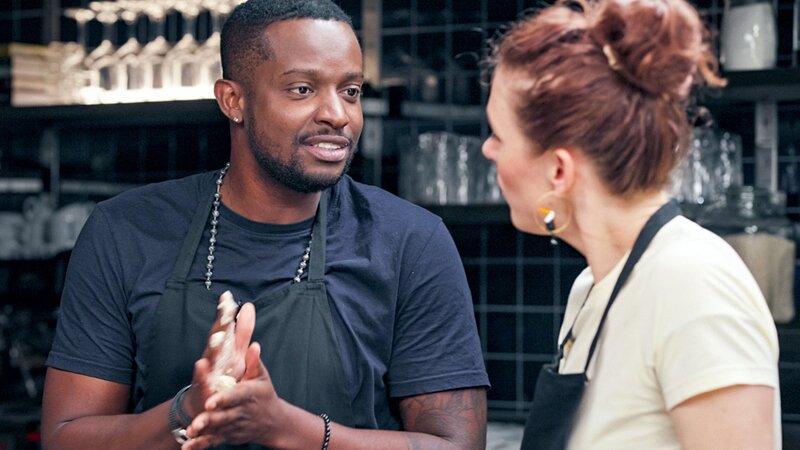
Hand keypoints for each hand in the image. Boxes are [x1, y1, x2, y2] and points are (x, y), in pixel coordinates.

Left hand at [181, 342, 288, 448]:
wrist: (274, 423)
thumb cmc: (265, 394)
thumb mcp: (262, 377)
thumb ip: (254, 362)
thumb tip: (254, 344)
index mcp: (249, 395)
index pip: (236, 396)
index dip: (223, 399)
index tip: (210, 402)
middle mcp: (242, 412)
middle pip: (224, 416)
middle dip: (210, 419)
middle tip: (196, 421)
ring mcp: (235, 426)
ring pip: (217, 429)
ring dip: (203, 432)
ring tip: (190, 431)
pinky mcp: (229, 436)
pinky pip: (214, 441)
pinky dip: (200, 445)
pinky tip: (187, 447)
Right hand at [183, 293, 255, 418]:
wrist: (205, 404)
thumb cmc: (223, 374)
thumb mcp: (236, 351)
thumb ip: (242, 330)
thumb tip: (248, 305)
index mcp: (223, 347)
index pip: (224, 327)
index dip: (226, 313)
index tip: (228, 296)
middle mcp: (213, 356)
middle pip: (216, 338)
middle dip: (220, 324)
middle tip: (224, 308)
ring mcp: (207, 372)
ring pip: (209, 357)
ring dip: (212, 347)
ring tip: (218, 335)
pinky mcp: (204, 388)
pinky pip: (202, 381)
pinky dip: (201, 374)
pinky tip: (201, 364)